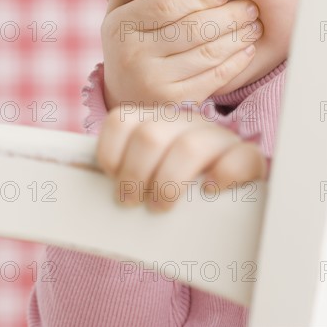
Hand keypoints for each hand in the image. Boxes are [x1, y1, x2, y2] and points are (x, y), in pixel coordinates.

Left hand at [95, 108, 266, 211]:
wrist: (221, 197)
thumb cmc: (173, 188)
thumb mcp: (143, 174)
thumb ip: (120, 170)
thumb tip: (79, 183)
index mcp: (157, 120)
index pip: (122, 120)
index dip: (110, 152)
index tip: (112, 177)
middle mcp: (186, 122)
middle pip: (150, 136)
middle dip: (134, 175)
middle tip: (132, 201)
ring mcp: (218, 137)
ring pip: (188, 147)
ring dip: (168, 182)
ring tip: (162, 206)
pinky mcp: (247, 156)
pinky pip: (239, 158)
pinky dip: (222, 175)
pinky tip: (211, 190)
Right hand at [101, 0, 262, 108]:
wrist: (121, 99)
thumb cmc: (127, 47)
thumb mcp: (117, 17)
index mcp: (121, 28)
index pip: (165, 5)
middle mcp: (135, 56)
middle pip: (192, 29)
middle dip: (229, 16)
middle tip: (250, 7)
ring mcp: (155, 83)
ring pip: (208, 54)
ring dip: (238, 37)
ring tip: (254, 26)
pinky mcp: (176, 102)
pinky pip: (214, 79)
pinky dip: (236, 63)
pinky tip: (247, 50)